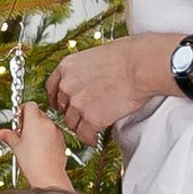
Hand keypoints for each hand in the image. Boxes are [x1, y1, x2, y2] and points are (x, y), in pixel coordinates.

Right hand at [0, 100, 71, 188]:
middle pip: (38, 113)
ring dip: (38, 129)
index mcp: (34, 121)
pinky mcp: (62, 141)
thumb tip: (2, 133)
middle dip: (29, 120)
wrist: (49, 177)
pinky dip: (46, 137)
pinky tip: (39, 149)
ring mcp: (56, 132)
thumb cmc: (33, 162)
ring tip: (30, 143)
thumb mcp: (16, 147)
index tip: (17, 119)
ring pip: (46, 124)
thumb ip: (9, 136)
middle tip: (21, 132)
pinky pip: (53, 134)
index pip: (29, 105)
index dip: (22, 110)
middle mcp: (47, 123)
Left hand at [48, 37, 162, 141]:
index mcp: (66, 67)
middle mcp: (67, 86)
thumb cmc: (127, 55)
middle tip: (81, 116)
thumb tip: (88, 77)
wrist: (140, 66)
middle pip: (62, 107)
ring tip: (91, 128)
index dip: (57, 98)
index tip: (63, 104)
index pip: (51, 88)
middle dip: (71, 112)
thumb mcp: (95, 55)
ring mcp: (78, 104)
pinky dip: (90, 138)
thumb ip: (84, 70)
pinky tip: (95, 138)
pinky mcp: (91, 119)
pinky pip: (85, 134)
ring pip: (71, 123)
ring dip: (81, 126)